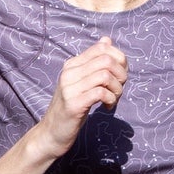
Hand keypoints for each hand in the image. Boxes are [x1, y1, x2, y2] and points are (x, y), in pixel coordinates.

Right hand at [34, 37, 127, 159]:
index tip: (119, 76)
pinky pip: (100, 92)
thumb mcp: (83, 82)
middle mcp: (69, 72)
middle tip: (118, 90)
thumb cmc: (72, 107)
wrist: (51, 132)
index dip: (120, 60)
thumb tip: (106, 40)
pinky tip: (107, 107)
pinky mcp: (73, 103)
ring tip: (112, 100)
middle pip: (107, 60)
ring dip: (117, 89)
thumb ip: (94, 63)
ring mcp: (69, 87)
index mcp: (72, 64)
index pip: (103, 48)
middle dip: (121, 75)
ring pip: (105, 75)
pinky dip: (110, 99)